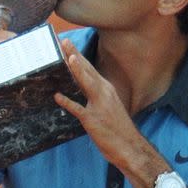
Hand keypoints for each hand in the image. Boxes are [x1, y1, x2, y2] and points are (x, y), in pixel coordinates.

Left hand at [53, 39, 145, 167]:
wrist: (130, 146)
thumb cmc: (117, 128)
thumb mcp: (107, 106)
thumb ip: (94, 96)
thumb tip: (79, 87)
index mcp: (106, 89)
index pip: (89, 68)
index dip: (77, 55)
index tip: (67, 43)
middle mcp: (104, 93)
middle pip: (87, 70)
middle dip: (75, 55)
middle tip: (63, 41)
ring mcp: (99, 106)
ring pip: (86, 83)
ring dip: (77, 70)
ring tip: (66, 58)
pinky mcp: (93, 119)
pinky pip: (78, 109)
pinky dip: (68, 102)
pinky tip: (57, 96)